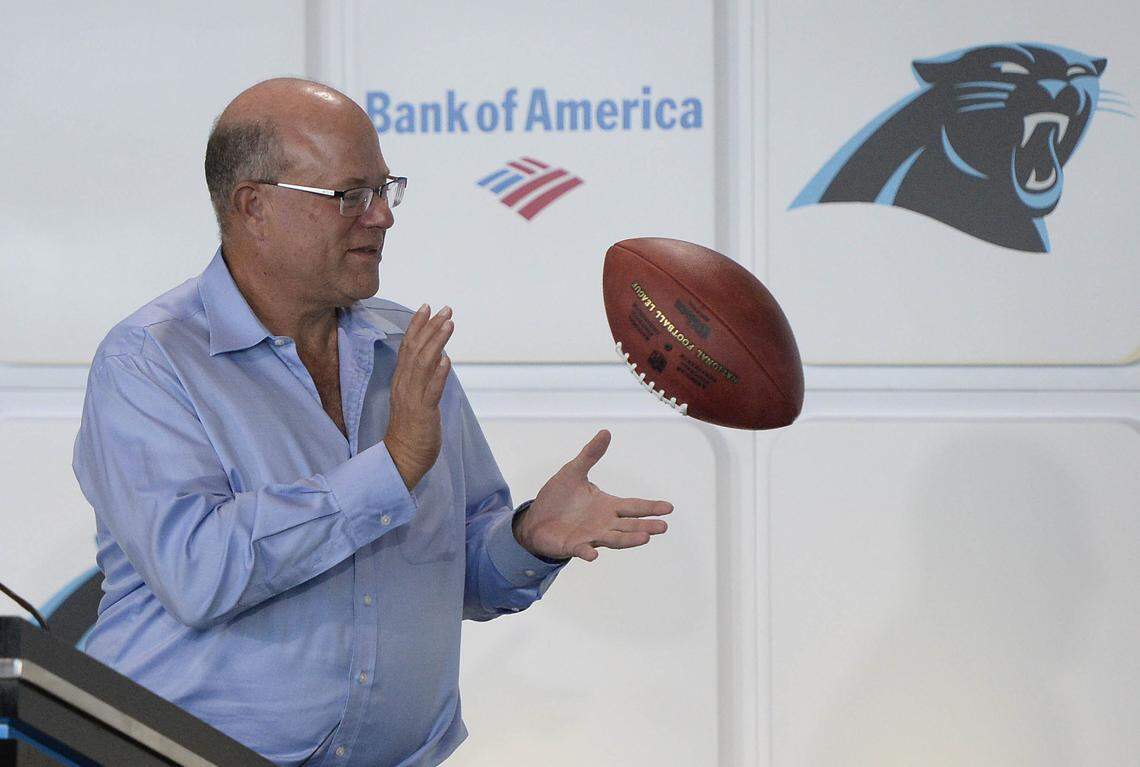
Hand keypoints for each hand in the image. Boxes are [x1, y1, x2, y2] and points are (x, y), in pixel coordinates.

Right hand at [385, 304, 453, 489]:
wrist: (402, 458)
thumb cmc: (411, 428)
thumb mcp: (414, 397)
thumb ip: (422, 378)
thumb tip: (438, 358)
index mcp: (402, 380)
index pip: (408, 346)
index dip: (417, 325)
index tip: (427, 306)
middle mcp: (404, 384)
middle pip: (416, 350)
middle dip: (431, 327)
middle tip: (445, 309)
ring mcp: (412, 398)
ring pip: (423, 365)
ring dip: (436, 343)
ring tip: (449, 325)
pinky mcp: (422, 412)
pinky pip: (430, 391)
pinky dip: (438, 374)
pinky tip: (447, 361)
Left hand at [513, 430, 672, 561]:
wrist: (536, 519)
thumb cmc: (558, 497)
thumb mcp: (573, 471)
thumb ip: (590, 454)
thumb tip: (606, 432)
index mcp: (607, 505)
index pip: (633, 506)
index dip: (650, 507)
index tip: (669, 507)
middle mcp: (604, 523)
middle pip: (629, 525)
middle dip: (646, 526)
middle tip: (663, 526)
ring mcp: (590, 536)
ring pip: (614, 539)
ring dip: (628, 539)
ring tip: (644, 538)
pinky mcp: (573, 546)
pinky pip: (582, 550)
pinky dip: (588, 553)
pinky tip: (594, 555)